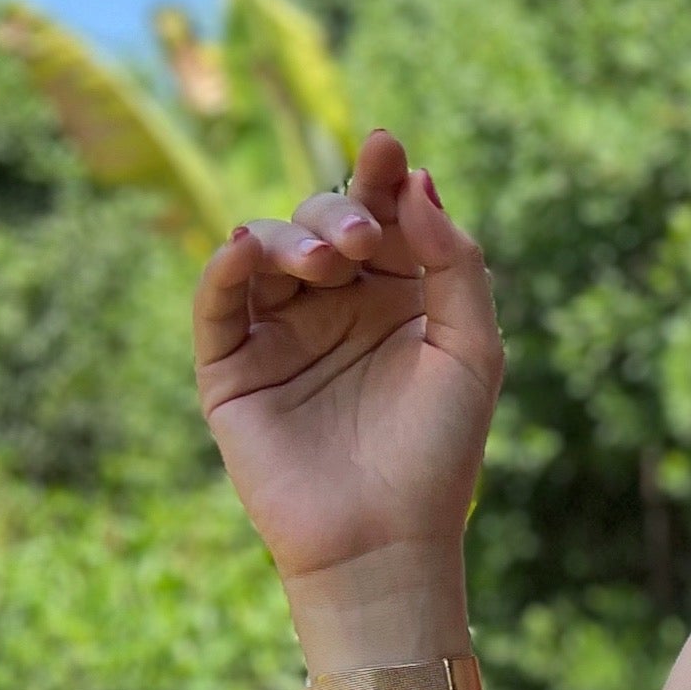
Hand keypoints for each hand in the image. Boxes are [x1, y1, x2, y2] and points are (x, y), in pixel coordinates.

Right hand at [194, 126, 502, 589]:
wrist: (384, 542)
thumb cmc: (438, 454)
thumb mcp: (473, 349)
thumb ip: (455, 262)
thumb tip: (419, 181)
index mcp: (398, 298)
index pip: (384, 217)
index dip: (382, 177)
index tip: (386, 147)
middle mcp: (337, 307)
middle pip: (325, 221)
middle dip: (342, 214)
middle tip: (363, 245)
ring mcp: (282, 334)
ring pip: (269, 249)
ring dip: (294, 238)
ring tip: (327, 265)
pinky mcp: (232, 368)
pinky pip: (218, 302)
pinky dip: (226, 266)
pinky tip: (247, 247)